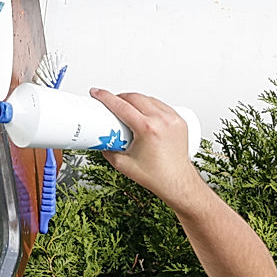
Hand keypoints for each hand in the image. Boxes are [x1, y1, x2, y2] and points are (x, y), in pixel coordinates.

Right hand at [89, 87, 204, 210]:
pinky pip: (161, 105)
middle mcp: (162, 120)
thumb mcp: (123, 165)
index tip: (97, 93)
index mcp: (148, 129)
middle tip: (111, 104)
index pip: (121, 106)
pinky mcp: (179, 121)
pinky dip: (150, 105)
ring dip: (135, 100)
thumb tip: (100, 139)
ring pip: (149, 99)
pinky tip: (144, 111)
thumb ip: (107, 150)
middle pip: (135, 97)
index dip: (105, 97)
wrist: (177, 182)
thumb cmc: (157, 176)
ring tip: (127, 109)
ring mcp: (172, 119)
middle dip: (120, 97)